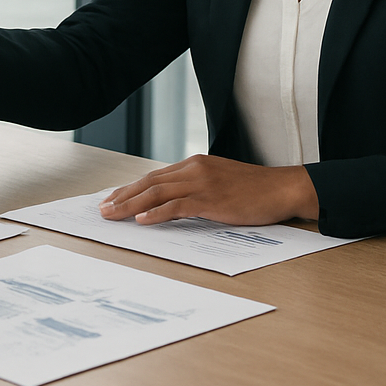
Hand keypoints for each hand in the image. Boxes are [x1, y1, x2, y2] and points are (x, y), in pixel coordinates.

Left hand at [98, 154, 319, 225]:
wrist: (283, 188)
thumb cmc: (255, 189)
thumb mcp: (220, 181)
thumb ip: (196, 186)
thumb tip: (173, 201)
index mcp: (195, 164)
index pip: (154, 176)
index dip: (131, 188)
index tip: (113, 198)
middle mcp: (194, 169)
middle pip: (149, 182)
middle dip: (122, 196)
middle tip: (103, 209)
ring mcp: (202, 183)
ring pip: (157, 193)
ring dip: (131, 205)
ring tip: (113, 215)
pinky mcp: (211, 199)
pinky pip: (177, 206)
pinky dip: (156, 213)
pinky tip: (142, 221)